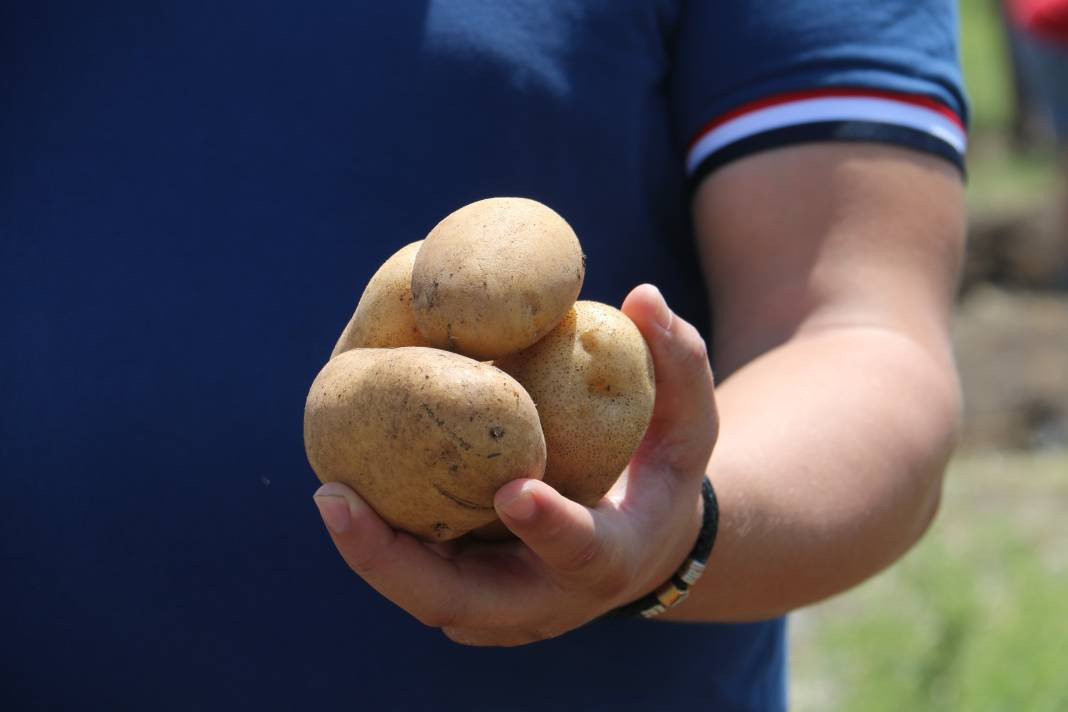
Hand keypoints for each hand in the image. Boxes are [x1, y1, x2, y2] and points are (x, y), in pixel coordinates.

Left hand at [313, 284, 718, 645]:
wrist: (637, 549)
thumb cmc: (663, 478)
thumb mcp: (689, 426)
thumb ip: (679, 363)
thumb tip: (643, 295)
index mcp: (606, 561)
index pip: (579, 553)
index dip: (548, 527)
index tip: (515, 488)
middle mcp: (543, 601)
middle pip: (459, 602)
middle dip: (394, 563)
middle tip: (339, 500)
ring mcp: (497, 607)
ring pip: (421, 593)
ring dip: (371, 552)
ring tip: (331, 490)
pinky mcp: (465, 594)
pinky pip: (414, 570)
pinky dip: (378, 538)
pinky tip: (345, 479)